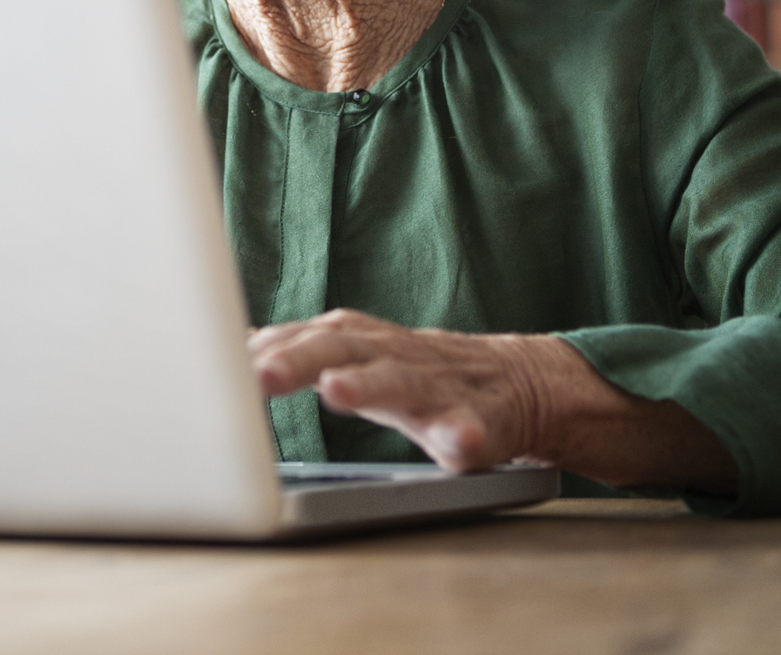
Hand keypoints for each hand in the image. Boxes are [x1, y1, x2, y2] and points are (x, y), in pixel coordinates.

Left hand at [248, 309, 737, 494]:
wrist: (555, 388)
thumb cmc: (448, 382)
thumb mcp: (385, 364)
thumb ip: (323, 353)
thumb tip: (240, 352)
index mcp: (384, 344)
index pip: (323, 329)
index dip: (277, 339)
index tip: (225, 353)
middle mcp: (418, 356)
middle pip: (356, 344)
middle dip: (303, 354)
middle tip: (255, 372)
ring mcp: (461, 387)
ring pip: (414, 381)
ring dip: (375, 384)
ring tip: (336, 389)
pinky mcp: (502, 424)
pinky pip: (485, 431)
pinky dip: (468, 439)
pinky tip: (456, 449)